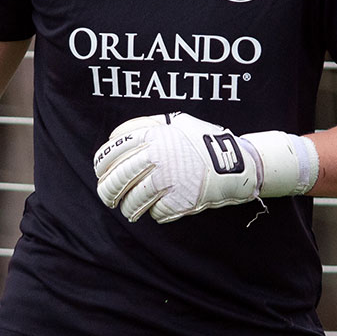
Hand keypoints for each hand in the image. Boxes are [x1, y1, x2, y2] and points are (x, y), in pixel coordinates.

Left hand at [92, 112, 259, 222]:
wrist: (235, 163)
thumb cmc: (203, 141)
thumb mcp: (176, 122)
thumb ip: (147, 126)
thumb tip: (116, 137)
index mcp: (152, 136)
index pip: (111, 152)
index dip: (101, 164)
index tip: (101, 171)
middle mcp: (155, 158)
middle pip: (116, 179)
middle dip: (107, 191)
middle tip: (107, 197)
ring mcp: (166, 181)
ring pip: (132, 201)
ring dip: (127, 207)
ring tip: (128, 209)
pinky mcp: (177, 202)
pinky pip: (155, 213)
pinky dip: (154, 213)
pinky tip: (158, 208)